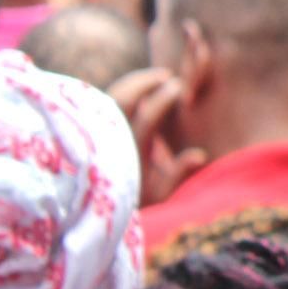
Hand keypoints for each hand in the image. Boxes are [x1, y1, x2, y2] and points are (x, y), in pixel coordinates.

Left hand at [107, 69, 206, 205]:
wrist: (95, 212)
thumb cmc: (137, 201)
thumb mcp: (161, 195)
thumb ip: (179, 174)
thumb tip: (199, 154)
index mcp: (131, 154)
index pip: (147, 115)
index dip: (165, 97)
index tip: (180, 88)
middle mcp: (110, 139)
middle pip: (124, 98)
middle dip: (146, 81)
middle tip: (167, 76)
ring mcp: (96, 133)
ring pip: (110, 96)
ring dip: (133, 83)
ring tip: (154, 78)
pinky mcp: (88, 130)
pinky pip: (102, 100)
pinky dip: (121, 90)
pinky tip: (138, 88)